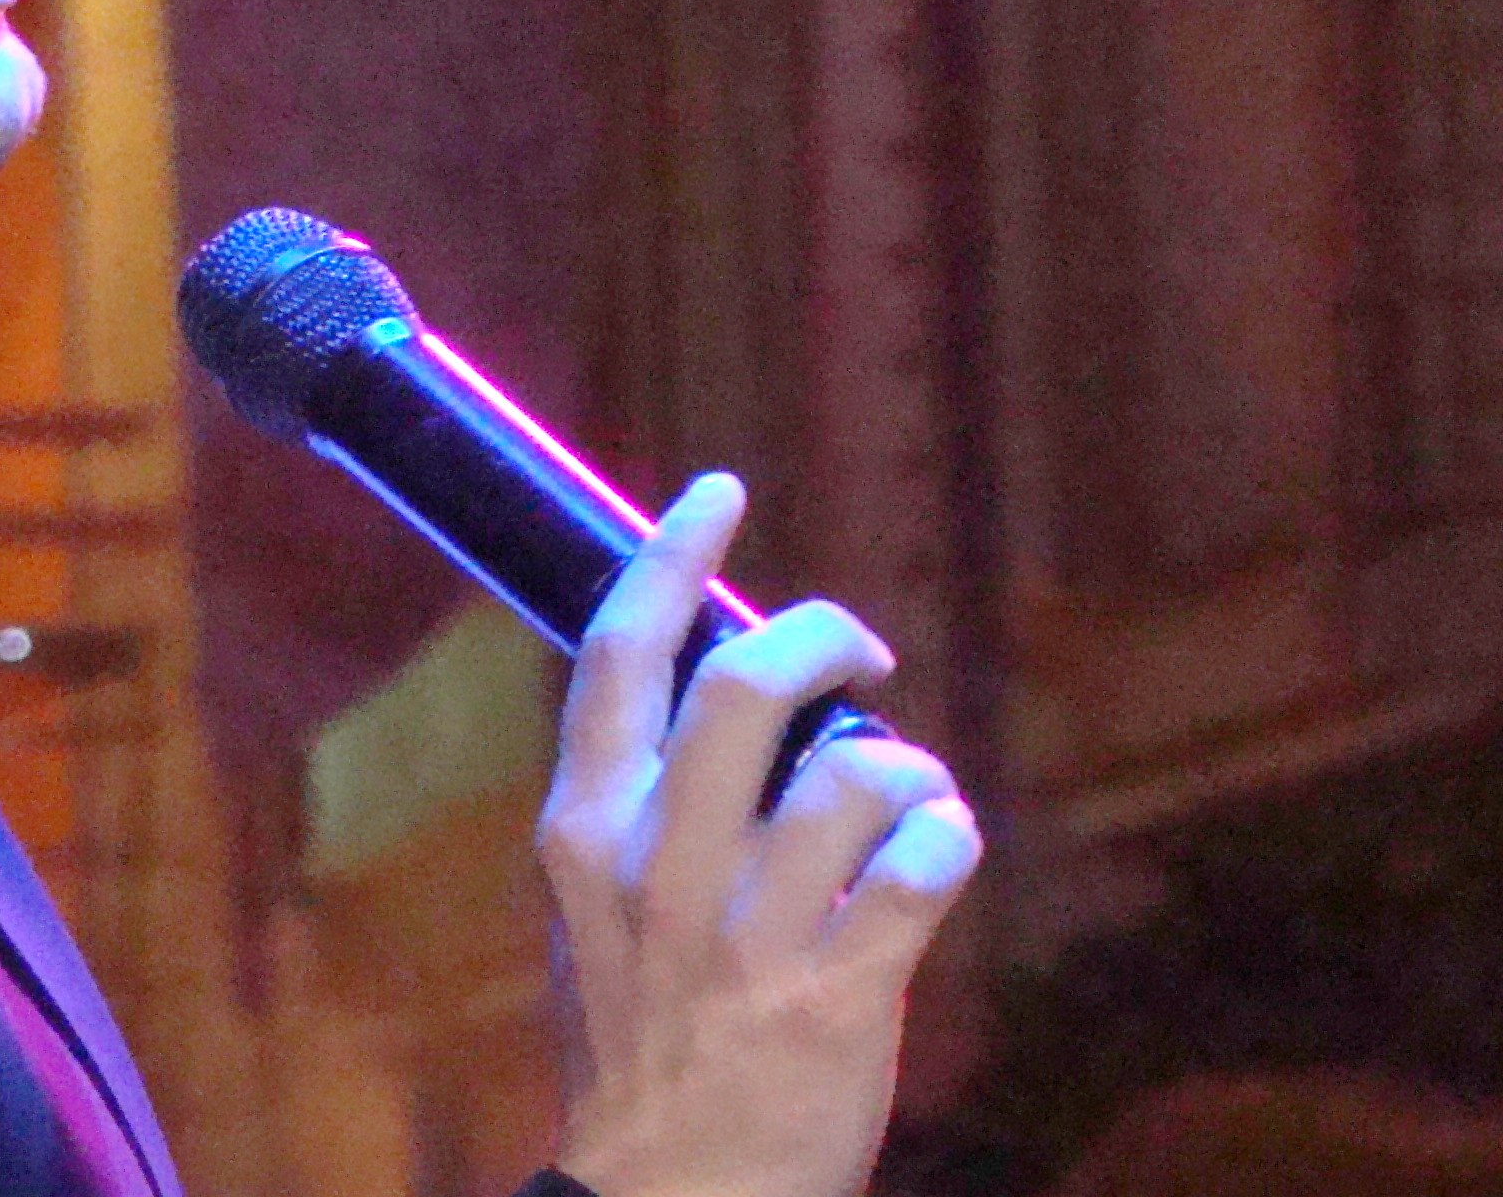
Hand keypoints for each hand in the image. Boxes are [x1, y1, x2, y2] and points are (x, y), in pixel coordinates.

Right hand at [538, 474, 981, 1196]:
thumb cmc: (638, 1039)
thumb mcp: (590, 910)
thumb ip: (634, 806)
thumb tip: (705, 689)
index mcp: (583, 830)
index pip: (617, 652)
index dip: (674, 557)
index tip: (720, 494)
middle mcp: (655, 867)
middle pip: (745, 683)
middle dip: (825, 637)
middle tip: (860, 652)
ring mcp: (743, 935)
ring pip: (853, 772)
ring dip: (904, 760)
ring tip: (908, 789)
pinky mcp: (835, 997)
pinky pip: (924, 868)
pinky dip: (951, 837)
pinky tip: (941, 851)